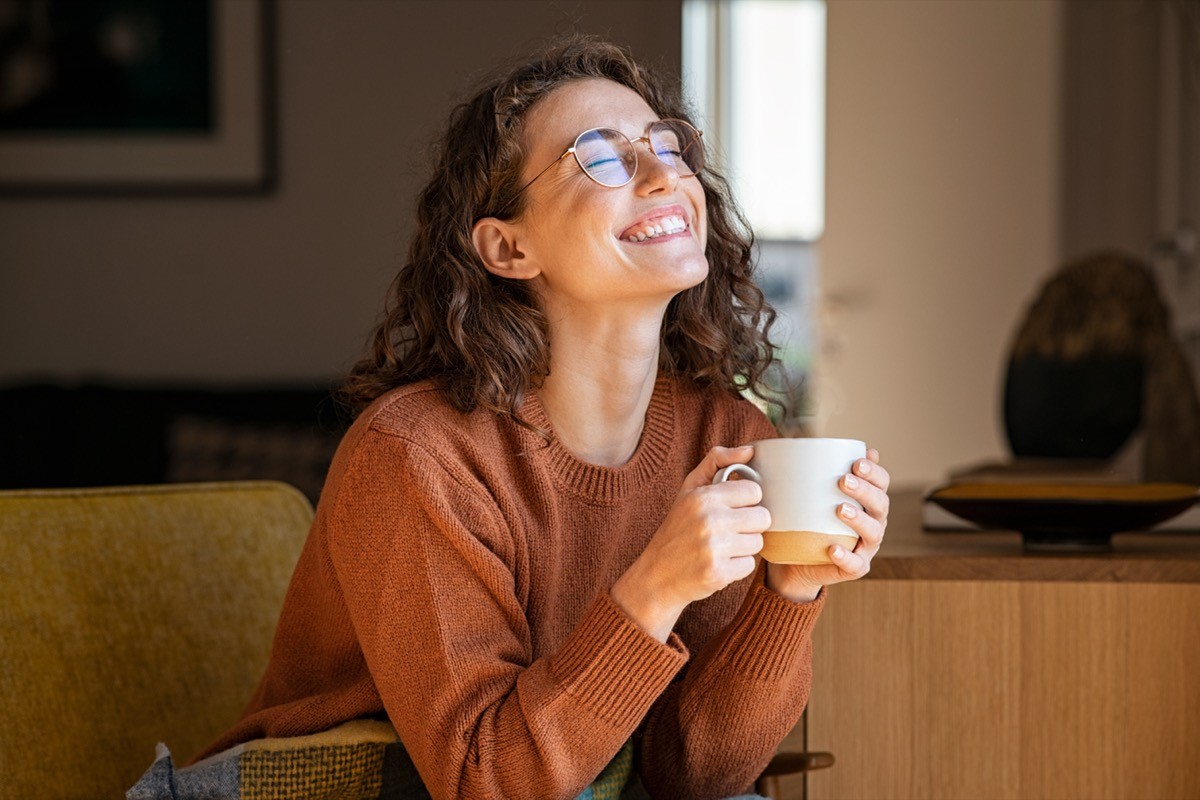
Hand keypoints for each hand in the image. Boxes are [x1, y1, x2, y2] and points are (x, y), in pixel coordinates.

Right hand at [612, 445, 769, 640]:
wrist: (656, 575)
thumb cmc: (677, 528)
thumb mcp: (689, 489)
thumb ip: (717, 461)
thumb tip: (750, 450)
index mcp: (704, 496)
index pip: (754, 491)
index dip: (746, 501)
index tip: (731, 509)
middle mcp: (709, 520)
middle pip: (762, 518)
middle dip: (749, 525)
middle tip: (728, 530)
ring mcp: (714, 548)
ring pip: (758, 542)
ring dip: (744, 547)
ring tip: (721, 548)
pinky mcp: (718, 573)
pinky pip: (749, 565)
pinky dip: (737, 567)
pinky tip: (718, 564)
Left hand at [766, 448, 890, 602]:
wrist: (796, 560)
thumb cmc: (806, 519)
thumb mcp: (808, 494)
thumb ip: (813, 471)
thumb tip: (804, 442)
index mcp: (868, 501)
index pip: (881, 483)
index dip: (874, 472)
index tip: (856, 462)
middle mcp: (873, 522)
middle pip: (880, 504)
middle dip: (865, 490)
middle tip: (843, 480)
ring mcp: (866, 547)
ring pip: (873, 533)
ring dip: (859, 520)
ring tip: (840, 509)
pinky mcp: (854, 568)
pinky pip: (855, 564)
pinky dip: (846, 557)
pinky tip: (833, 548)